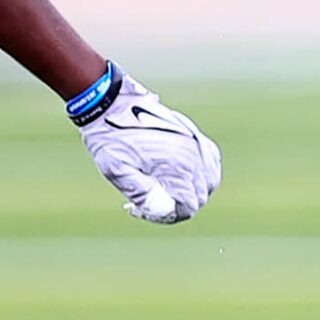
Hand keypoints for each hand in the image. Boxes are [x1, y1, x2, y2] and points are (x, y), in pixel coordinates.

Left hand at [75, 70, 220, 222]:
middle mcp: (191, 154)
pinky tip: (186, 174)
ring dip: (193, 191)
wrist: (109, 102)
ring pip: (210, 180)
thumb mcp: (117, 170)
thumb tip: (165, 211)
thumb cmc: (110, 138)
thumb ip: (143, 193)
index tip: (143, 209)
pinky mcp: (191, 132)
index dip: (168, 216)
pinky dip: (203, 172)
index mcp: (175, 166)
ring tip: (166, 191)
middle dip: (178, 205)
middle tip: (150, 202)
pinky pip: (211, 159)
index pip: (188, 206)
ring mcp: (194, 141)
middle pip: (200, 196)